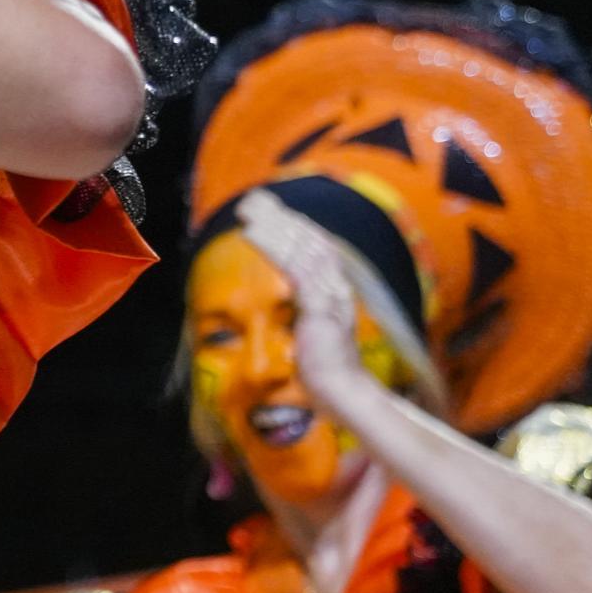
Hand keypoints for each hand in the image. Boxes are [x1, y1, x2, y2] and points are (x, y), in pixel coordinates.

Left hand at [235, 190, 383, 404]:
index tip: (275, 212)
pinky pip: (293, 269)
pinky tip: (252, 234)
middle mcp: (337, 288)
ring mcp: (330, 296)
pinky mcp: (319, 307)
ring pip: (301, 249)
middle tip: (255, 200)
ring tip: (248, 211)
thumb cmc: (326, 368)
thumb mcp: (314, 331)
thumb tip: (294, 300)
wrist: (343, 392)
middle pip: (310, 241)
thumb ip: (307, 310)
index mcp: (336, 292)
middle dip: (282, 218)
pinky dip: (272, 247)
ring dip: (273, 227)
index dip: (297, 228)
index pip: (319, 249)